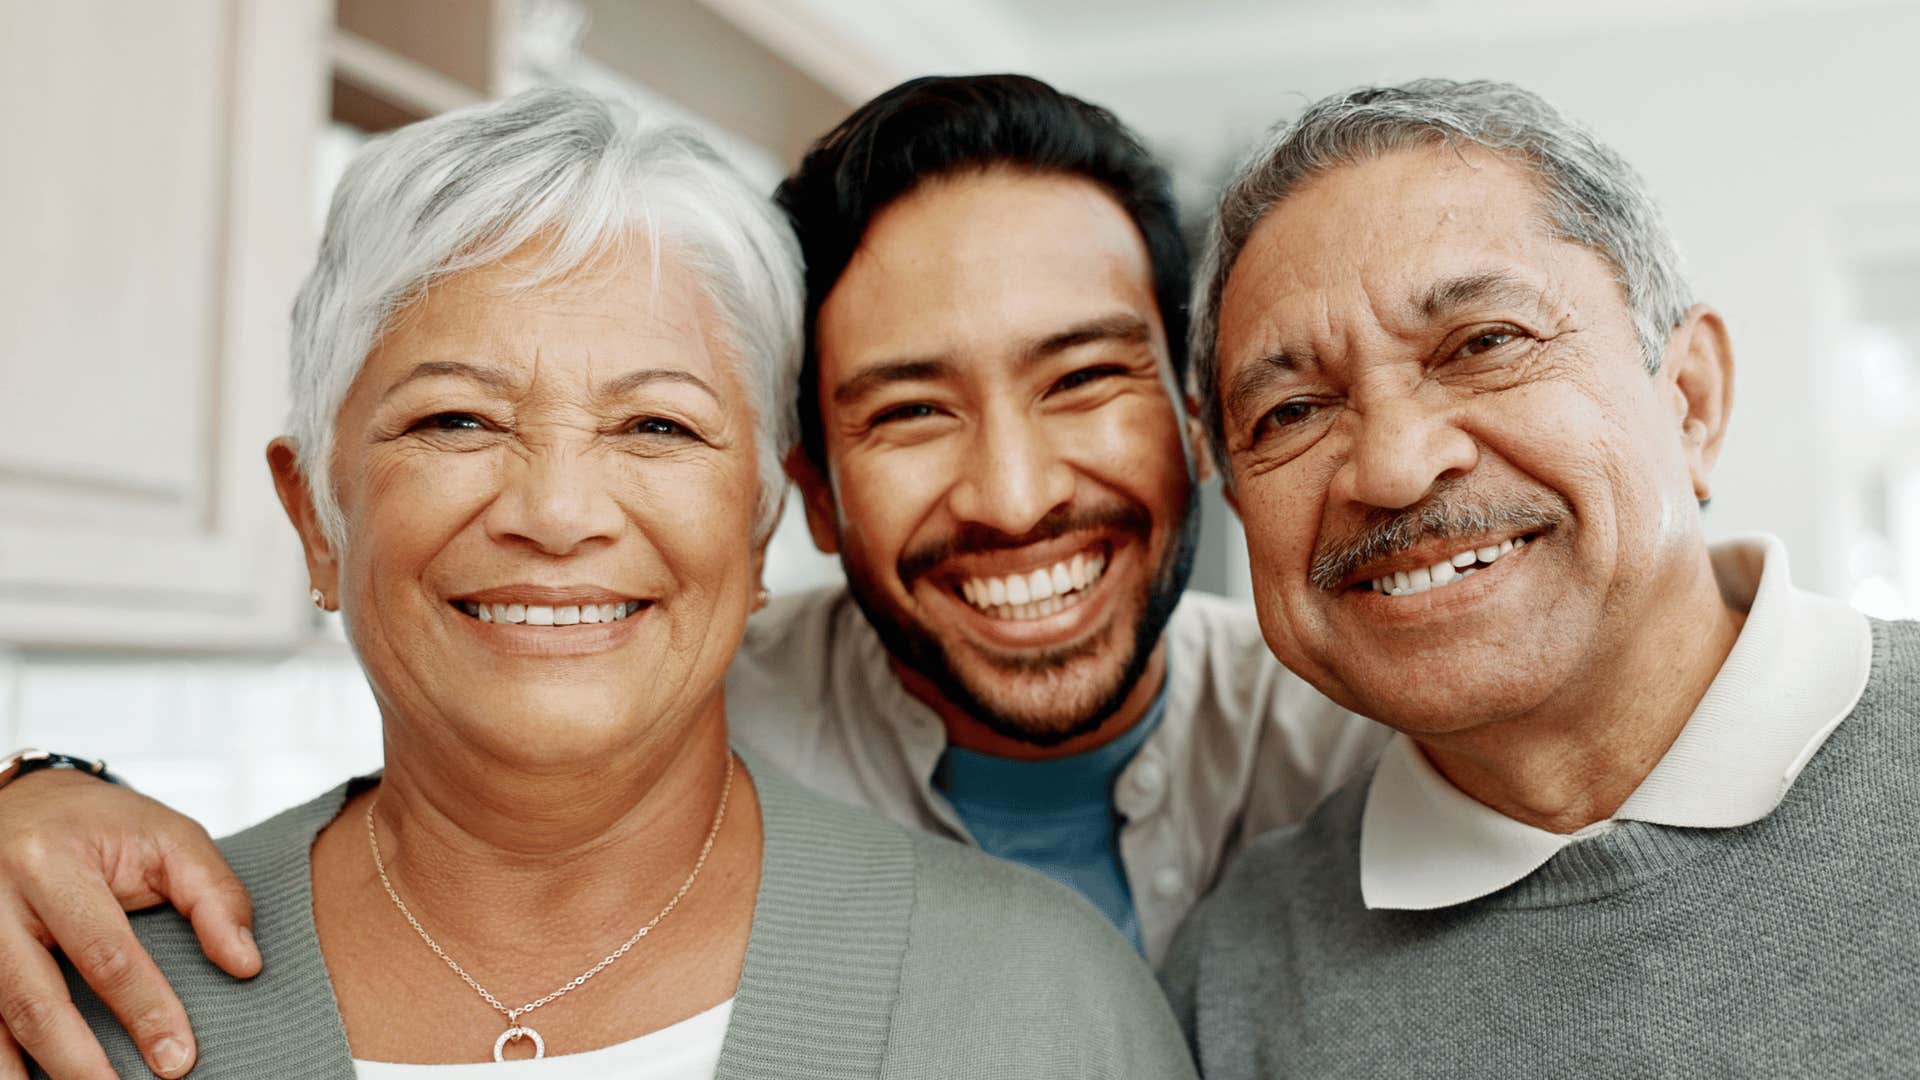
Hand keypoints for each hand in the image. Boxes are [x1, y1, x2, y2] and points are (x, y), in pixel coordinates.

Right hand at [0, 770, 259, 1078]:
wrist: (28, 801)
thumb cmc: (106, 826)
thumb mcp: (171, 838)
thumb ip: (214, 896)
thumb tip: (246, 965)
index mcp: (55, 863)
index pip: (106, 951)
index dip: (145, 1009)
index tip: (178, 1060)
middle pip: (36, 999)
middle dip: (79, 1061)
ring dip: (27, 1073)